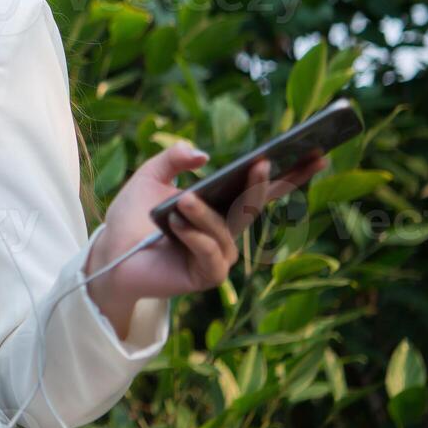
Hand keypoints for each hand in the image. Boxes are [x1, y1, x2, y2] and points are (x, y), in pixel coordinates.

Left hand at [85, 141, 328, 333]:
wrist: (110, 252)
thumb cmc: (133, 216)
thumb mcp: (149, 177)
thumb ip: (172, 158)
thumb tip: (204, 155)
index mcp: (221, 205)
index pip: (262, 187)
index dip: (292, 172)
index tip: (317, 151)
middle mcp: (227, 230)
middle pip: (255, 205)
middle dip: (262, 184)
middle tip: (262, 163)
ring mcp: (220, 254)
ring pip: (227, 229)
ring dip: (204, 214)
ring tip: (181, 202)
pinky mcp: (207, 275)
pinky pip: (212, 254)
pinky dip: (195, 237)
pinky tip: (175, 226)